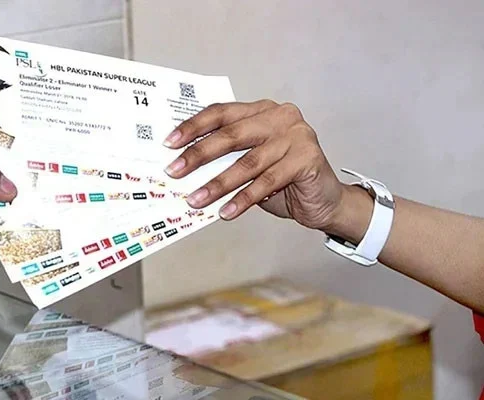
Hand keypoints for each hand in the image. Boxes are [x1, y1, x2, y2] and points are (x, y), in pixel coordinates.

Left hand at [163, 100, 371, 241]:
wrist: (323, 200)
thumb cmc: (281, 180)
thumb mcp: (249, 162)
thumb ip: (225, 157)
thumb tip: (183, 167)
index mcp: (261, 110)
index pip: (221, 112)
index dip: (193, 127)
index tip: (169, 143)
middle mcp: (280, 117)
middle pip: (232, 134)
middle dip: (199, 155)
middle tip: (175, 172)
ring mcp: (296, 136)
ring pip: (248, 162)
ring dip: (218, 184)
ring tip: (196, 200)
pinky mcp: (307, 159)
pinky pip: (266, 182)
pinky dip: (243, 199)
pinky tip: (226, 212)